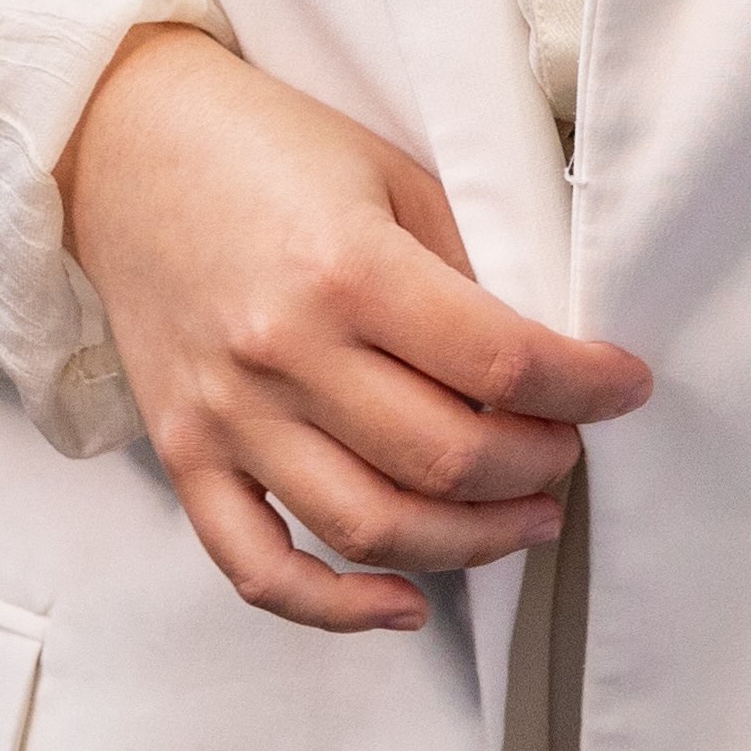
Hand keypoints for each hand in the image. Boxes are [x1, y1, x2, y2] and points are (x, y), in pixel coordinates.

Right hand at [58, 26, 649, 632]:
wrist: (125, 143)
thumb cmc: (268, 147)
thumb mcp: (391, 173)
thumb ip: (463, 265)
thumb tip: (541, 353)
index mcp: (349, 269)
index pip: (500, 360)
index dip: (584, 386)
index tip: (624, 387)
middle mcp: (284, 352)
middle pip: (444, 458)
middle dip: (537, 468)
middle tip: (570, 452)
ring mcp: (227, 413)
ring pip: (367, 528)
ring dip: (469, 544)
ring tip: (525, 520)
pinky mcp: (184, 452)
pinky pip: (257, 565)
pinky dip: (334, 606)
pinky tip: (404, 604)